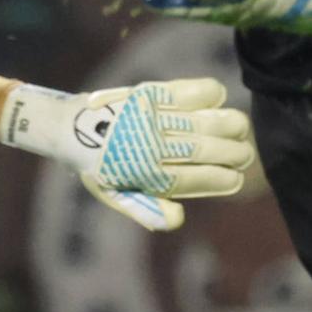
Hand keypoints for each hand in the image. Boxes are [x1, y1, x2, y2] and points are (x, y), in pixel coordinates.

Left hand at [0, 78, 258, 231]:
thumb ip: (146, 209)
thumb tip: (177, 220)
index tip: (235, 179)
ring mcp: (151, 117)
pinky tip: (217, 102)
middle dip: (234, 154)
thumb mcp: (116, 194)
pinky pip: (193, 91)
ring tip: (239, 131)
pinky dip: (212, 95)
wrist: (69, 127)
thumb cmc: (99, 165)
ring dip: (231, 126)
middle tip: (243, 155)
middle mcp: (148, 145)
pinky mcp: (150, 93)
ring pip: (205, 122)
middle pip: (205, 150)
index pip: (192, 179)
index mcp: (141, 174)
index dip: (219, 180)